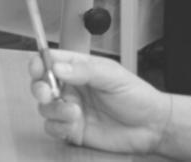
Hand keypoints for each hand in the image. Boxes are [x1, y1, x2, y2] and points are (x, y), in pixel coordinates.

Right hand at [29, 49, 171, 154]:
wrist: (152, 127)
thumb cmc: (136, 96)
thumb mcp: (112, 76)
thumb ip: (84, 71)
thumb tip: (58, 67)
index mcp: (78, 69)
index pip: (50, 61)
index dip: (39, 63)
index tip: (38, 68)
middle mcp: (71, 88)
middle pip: (40, 84)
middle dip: (39, 88)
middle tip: (47, 92)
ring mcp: (71, 110)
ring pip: (45, 107)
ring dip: (54, 109)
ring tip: (74, 112)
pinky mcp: (73, 130)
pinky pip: (53, 128)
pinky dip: (58, 126)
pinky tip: (74, 123)